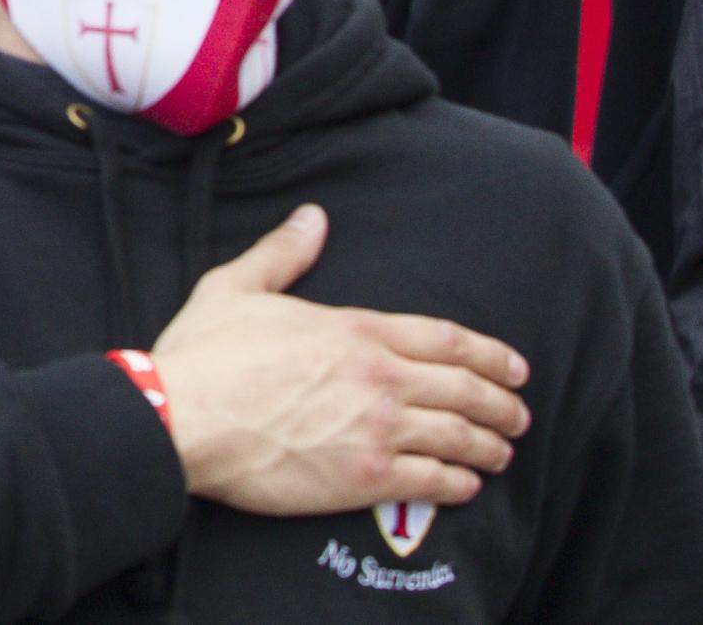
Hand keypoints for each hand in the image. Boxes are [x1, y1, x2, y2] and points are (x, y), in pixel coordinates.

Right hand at [152, 204, 530, 517]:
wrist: (182, 417)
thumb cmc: (204, 354)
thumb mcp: (237, 287)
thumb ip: (282, 253)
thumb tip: (311, 218)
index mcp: (355, 330)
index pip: (446, 340)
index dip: (490, 354)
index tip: (515, 367)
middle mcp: (379, 378)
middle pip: (465, 389)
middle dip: (502, 403)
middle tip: (520, 413)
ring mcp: (376, 430)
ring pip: (458, 438)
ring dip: (489, 446)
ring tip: (503, 452)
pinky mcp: (363, 477)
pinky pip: (431, 482)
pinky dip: (458, 484)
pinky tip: (466, 485)